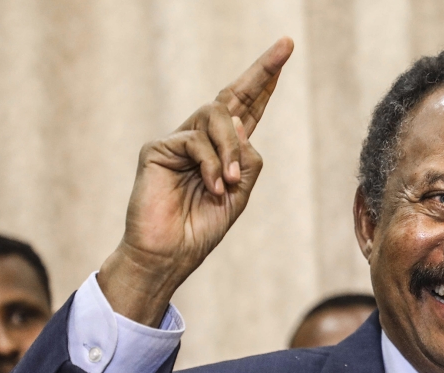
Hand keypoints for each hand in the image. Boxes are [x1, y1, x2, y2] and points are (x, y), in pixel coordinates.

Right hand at [98, 37, 293, 326]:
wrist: (170, 254)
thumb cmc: (202, 228)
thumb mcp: (239, 195)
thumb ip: (247, 162)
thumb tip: (240, 127)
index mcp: (225, 151)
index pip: (248, 109)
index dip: (265, 83)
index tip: (285, 52)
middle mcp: (203, 139)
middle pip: (232, 97)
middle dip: (261, 71)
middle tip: (285, 47)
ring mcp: (180, 141)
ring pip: (219, 118)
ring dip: (231, 150)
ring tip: (230, 183)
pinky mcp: (159, 148)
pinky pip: (196, 142)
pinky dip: (211, 166)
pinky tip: (211, 188)